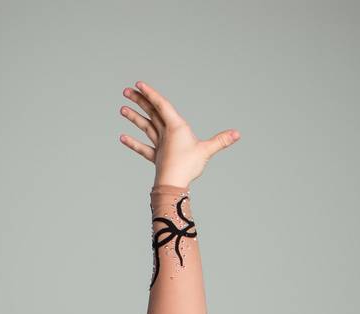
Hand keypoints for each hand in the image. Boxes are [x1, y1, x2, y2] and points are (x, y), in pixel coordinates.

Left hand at [117, 80, 240, 188]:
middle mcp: (165, 133)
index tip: (139, 85)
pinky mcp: (156, 157)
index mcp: (176, 127)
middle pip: (151, 113)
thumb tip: (237, 133)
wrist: (173, 184)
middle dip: (139, 101)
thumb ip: (221, 141)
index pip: (162, 105)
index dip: (151, 94)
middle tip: (126, 91)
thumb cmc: (188, 166)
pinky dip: (132, 143)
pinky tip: (121, 138)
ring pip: (145, 127)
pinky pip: (143, 149)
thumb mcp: (206, 151)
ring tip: (122, 109)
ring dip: (134, 117)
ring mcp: (159, 145)